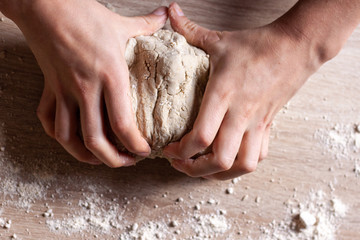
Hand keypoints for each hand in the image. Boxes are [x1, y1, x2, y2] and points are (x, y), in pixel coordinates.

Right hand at [12, 0, 167, 166]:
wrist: (45, 5)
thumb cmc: (83, 14)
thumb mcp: (120, 23)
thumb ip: (146, 24)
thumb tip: (164, 14)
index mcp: (110, 76)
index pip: (122, 124)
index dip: (135, 145)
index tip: (144, 151)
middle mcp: (86, 89)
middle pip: (96, 140)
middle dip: (113, 160)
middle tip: (127, 162)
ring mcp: (64, 91)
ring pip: (68, 137)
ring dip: (85, 155)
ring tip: (100, 159)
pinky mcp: (50, 88)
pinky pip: (48, 119)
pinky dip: (59, 135)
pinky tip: (72, 139)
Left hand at [164, 3, 325, 179]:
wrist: (296, 47)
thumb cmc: (257, 45)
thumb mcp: (220, 39)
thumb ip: (189, 29)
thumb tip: (170, 10)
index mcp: (223, 95)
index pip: (200, 137)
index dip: (181, 151)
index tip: (170, 150)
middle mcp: (240, 114)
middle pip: (219, 160)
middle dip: (194, 170)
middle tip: (181, 164)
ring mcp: (257, 123)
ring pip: (241, 165)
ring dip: (219, 174)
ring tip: (203, 168)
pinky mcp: (268, 125)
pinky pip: (259, 156)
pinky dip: (242, 165)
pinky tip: (229, 159)